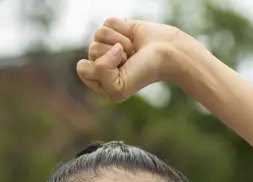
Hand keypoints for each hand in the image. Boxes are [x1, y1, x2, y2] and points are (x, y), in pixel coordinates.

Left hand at [76, 18, 193, 102]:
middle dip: (113, 55)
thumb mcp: (118, 88)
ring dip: (120, 42)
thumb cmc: (145, 73)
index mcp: (100, 79)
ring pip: (98, 34)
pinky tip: (134, 37)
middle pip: (91, 50)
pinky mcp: (116, 26)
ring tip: (134, 50)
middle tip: (131, 60)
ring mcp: (109, 43)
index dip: (101, 69)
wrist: (169, 54)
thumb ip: (99, 73)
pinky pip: (108, 22)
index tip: (121, 72)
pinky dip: (123, 29)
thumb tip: (107, 45)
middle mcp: (102, 60)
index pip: (83, 69)